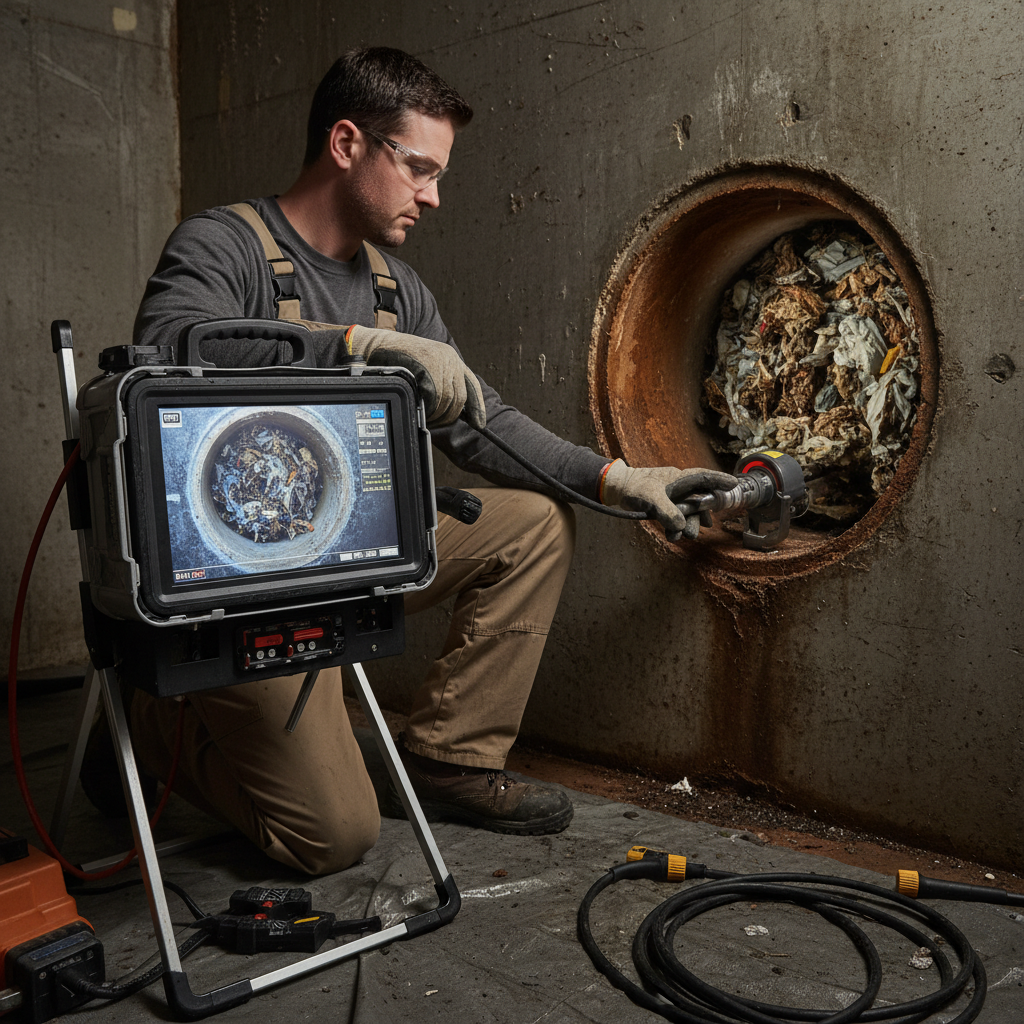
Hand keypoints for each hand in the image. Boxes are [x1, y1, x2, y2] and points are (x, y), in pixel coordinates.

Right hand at [346, 325, 485, 427]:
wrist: (375, 347)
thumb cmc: (395, 360)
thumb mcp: (424, 368)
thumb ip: (440, 383)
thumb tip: (451, 409)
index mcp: (450, 358)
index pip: (471, 385)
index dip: (477, 407)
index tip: (479, 423)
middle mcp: (450, 358)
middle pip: (460, 398)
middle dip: (448, 415)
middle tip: (434, 421)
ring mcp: (440, 361)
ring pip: (447, 400)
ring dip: (436, 413)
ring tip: (425, 415)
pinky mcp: (428, 366)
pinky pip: (434, 397)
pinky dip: (428, 408)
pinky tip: (420, 408)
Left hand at [601, 461, 737, 541]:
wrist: (618, 488)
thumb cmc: (634, 487)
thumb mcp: (651, 497)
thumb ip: (667, 511)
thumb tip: (681, 526)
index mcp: (678, 478)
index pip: (703, 477)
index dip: (719, 480)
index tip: (734, 484)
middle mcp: (678, 486)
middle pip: (698, 499)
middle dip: (702, 514)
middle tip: (708, 525)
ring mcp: (672, 496)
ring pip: (688, 510)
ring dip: (690, 523)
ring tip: (689, 535)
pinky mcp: (664, 505)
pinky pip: (677, 516)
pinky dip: (679, 525)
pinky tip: (679, 534)